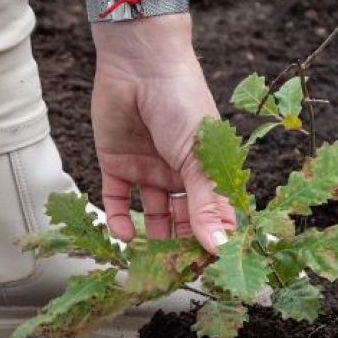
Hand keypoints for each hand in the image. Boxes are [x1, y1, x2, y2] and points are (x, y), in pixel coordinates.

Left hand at [90, 15, 235, 252]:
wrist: (139, 62)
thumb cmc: (181, 100)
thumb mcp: (197, 156)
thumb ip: (205, 205)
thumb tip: (220, 247)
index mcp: (208, 169)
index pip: (213, 215)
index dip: (212, 242)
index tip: (211, 271)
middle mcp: (180, 173)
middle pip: (183, 220)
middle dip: (180, 247)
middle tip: (175, 274)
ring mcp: (149, 169)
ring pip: (153, 215)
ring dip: (151, 239)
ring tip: (147, 264)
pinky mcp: (117, 164)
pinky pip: (118, 200)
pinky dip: (119, 219)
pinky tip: (124, 236)